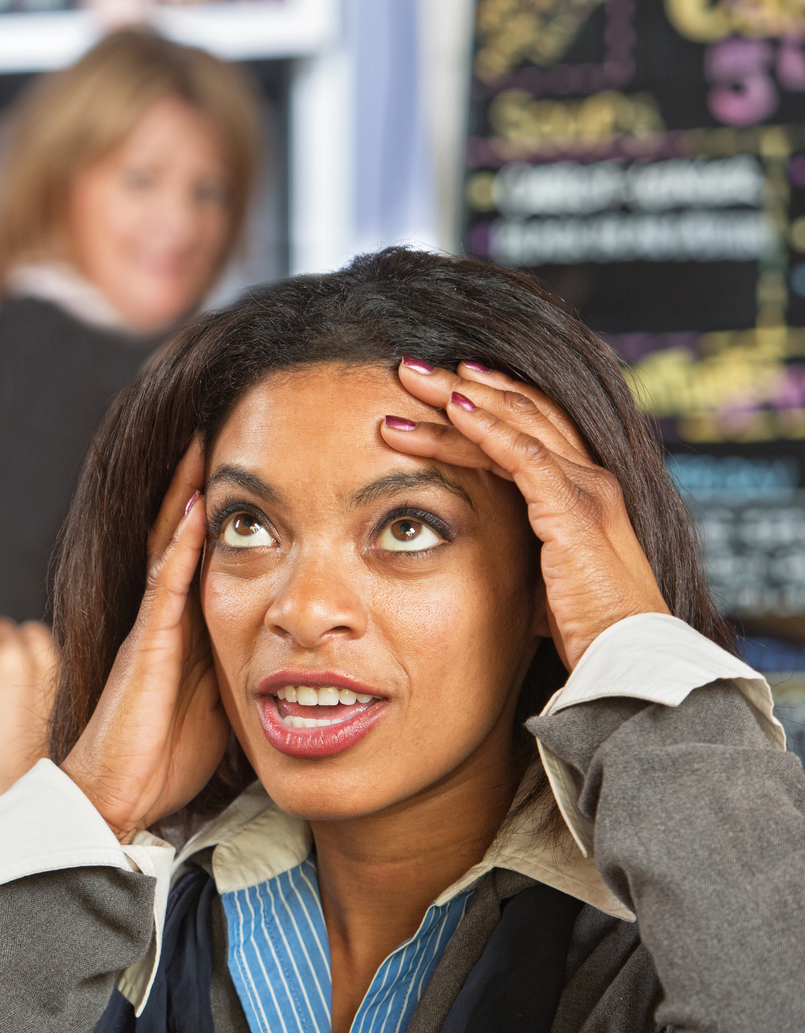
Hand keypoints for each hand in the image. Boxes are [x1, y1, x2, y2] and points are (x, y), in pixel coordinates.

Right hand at [61, 440, 230, 837]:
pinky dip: (181, 544)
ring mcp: (152, 625)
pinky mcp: (146, 645)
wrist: (119, 795)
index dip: (227, 507)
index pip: (207, 551)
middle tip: (223, 421)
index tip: (251, 462)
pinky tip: (198, 509)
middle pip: (184, 530)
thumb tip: (292, 650)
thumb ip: (247, 666)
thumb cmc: (166, 757)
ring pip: (171, 543)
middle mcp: (165, 615)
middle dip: (202, 479)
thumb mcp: (226, 703)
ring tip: (207, 439)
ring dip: (188, 492)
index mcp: (185, 625)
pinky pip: (165, 584)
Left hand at [388, 359, 668, 667]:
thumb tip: (488, 565)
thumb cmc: (588, 632)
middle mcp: (589, 480)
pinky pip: (525, 454)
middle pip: (520, 412)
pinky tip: (454, 408)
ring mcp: (585, 491)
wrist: (626, 659)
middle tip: (411, 368)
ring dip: (459, 398)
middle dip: (462, 386)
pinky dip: (489, 427)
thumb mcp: (546, 583)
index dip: (487, 402)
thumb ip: (523, 558)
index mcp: (583, 493)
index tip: (442, 387)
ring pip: (516, 424)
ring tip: (411, 378)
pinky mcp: (572, 510)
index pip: (531, 427)